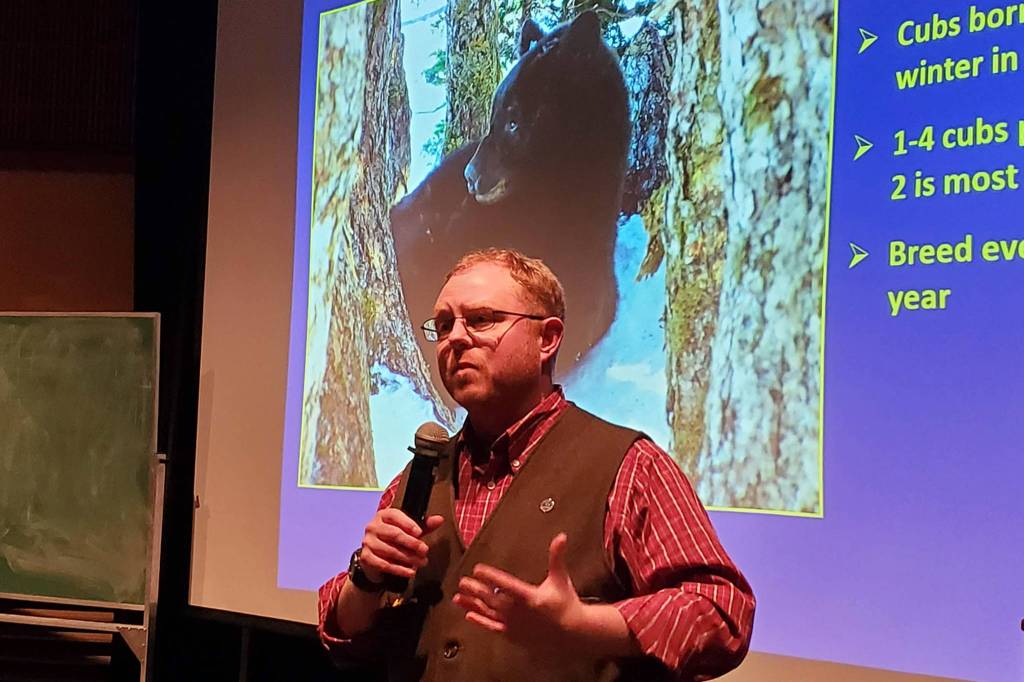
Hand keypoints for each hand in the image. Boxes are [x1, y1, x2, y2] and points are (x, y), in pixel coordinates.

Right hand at [358, 509, 443, 582]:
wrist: (375, 557)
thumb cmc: (394, 540)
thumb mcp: (410, 530)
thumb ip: (424, 525)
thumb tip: (440, 519)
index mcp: (383, 515)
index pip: (395, 515)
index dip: (408, 524)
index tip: (420, 532)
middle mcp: (373, 527)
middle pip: (394, 534)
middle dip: (412, 543)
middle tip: (425, 550)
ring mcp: (368, 542)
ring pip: (390, 551)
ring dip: (408, 558)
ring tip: (422, 562)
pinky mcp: (366, 558)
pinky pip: (384, 564)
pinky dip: (399, 569)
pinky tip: (410, 572)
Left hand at [452, 533, 589, 654]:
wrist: (572, 632)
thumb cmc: (565, 603)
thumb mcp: (560, 578)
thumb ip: (557, 557)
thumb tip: (561, 536)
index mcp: (529, 597)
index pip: (505, 584)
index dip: (490, 576)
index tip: (478, 569)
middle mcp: (518, 612)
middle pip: (492, 599)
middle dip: (476, 590)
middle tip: (462, 582)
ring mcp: (514, 624)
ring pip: (489, 613)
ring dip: (472, 605)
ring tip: (457, 598)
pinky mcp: (513, 634)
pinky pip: (492, 627)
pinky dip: (480, 621)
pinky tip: (469, 615)